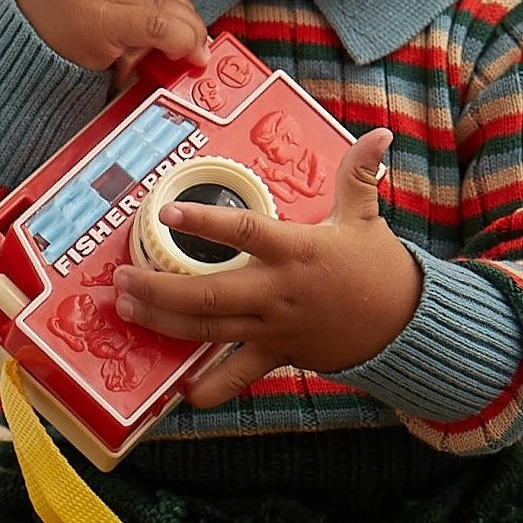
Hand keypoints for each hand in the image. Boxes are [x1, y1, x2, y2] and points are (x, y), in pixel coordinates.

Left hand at [14, 0, 207, 77]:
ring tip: (174, 22)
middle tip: (198, 43)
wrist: (15, 39)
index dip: (185, 38)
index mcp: (86, 16)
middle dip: (185, 22)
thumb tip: (192, 49)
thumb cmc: (57, 62)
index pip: (154, 22)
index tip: (199, 54)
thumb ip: (147, 55)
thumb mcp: (102, 69)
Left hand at [111, 129, 419, 407]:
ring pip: (209, 330)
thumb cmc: (377, 263)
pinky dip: (210, 387)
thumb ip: (359, 171)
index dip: (205, 223)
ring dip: (164, 321)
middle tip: (122, 277)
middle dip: (159, 288)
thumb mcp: (364, 213)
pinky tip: (179, 389)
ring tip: (127, 307)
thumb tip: (381, 133)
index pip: (244, 232)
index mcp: (296, 251)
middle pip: (209, 293)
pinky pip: (238, 376)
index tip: (167, 213)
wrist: (401, 323)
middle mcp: (277, 292)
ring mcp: (273, 328)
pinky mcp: (277, 355)